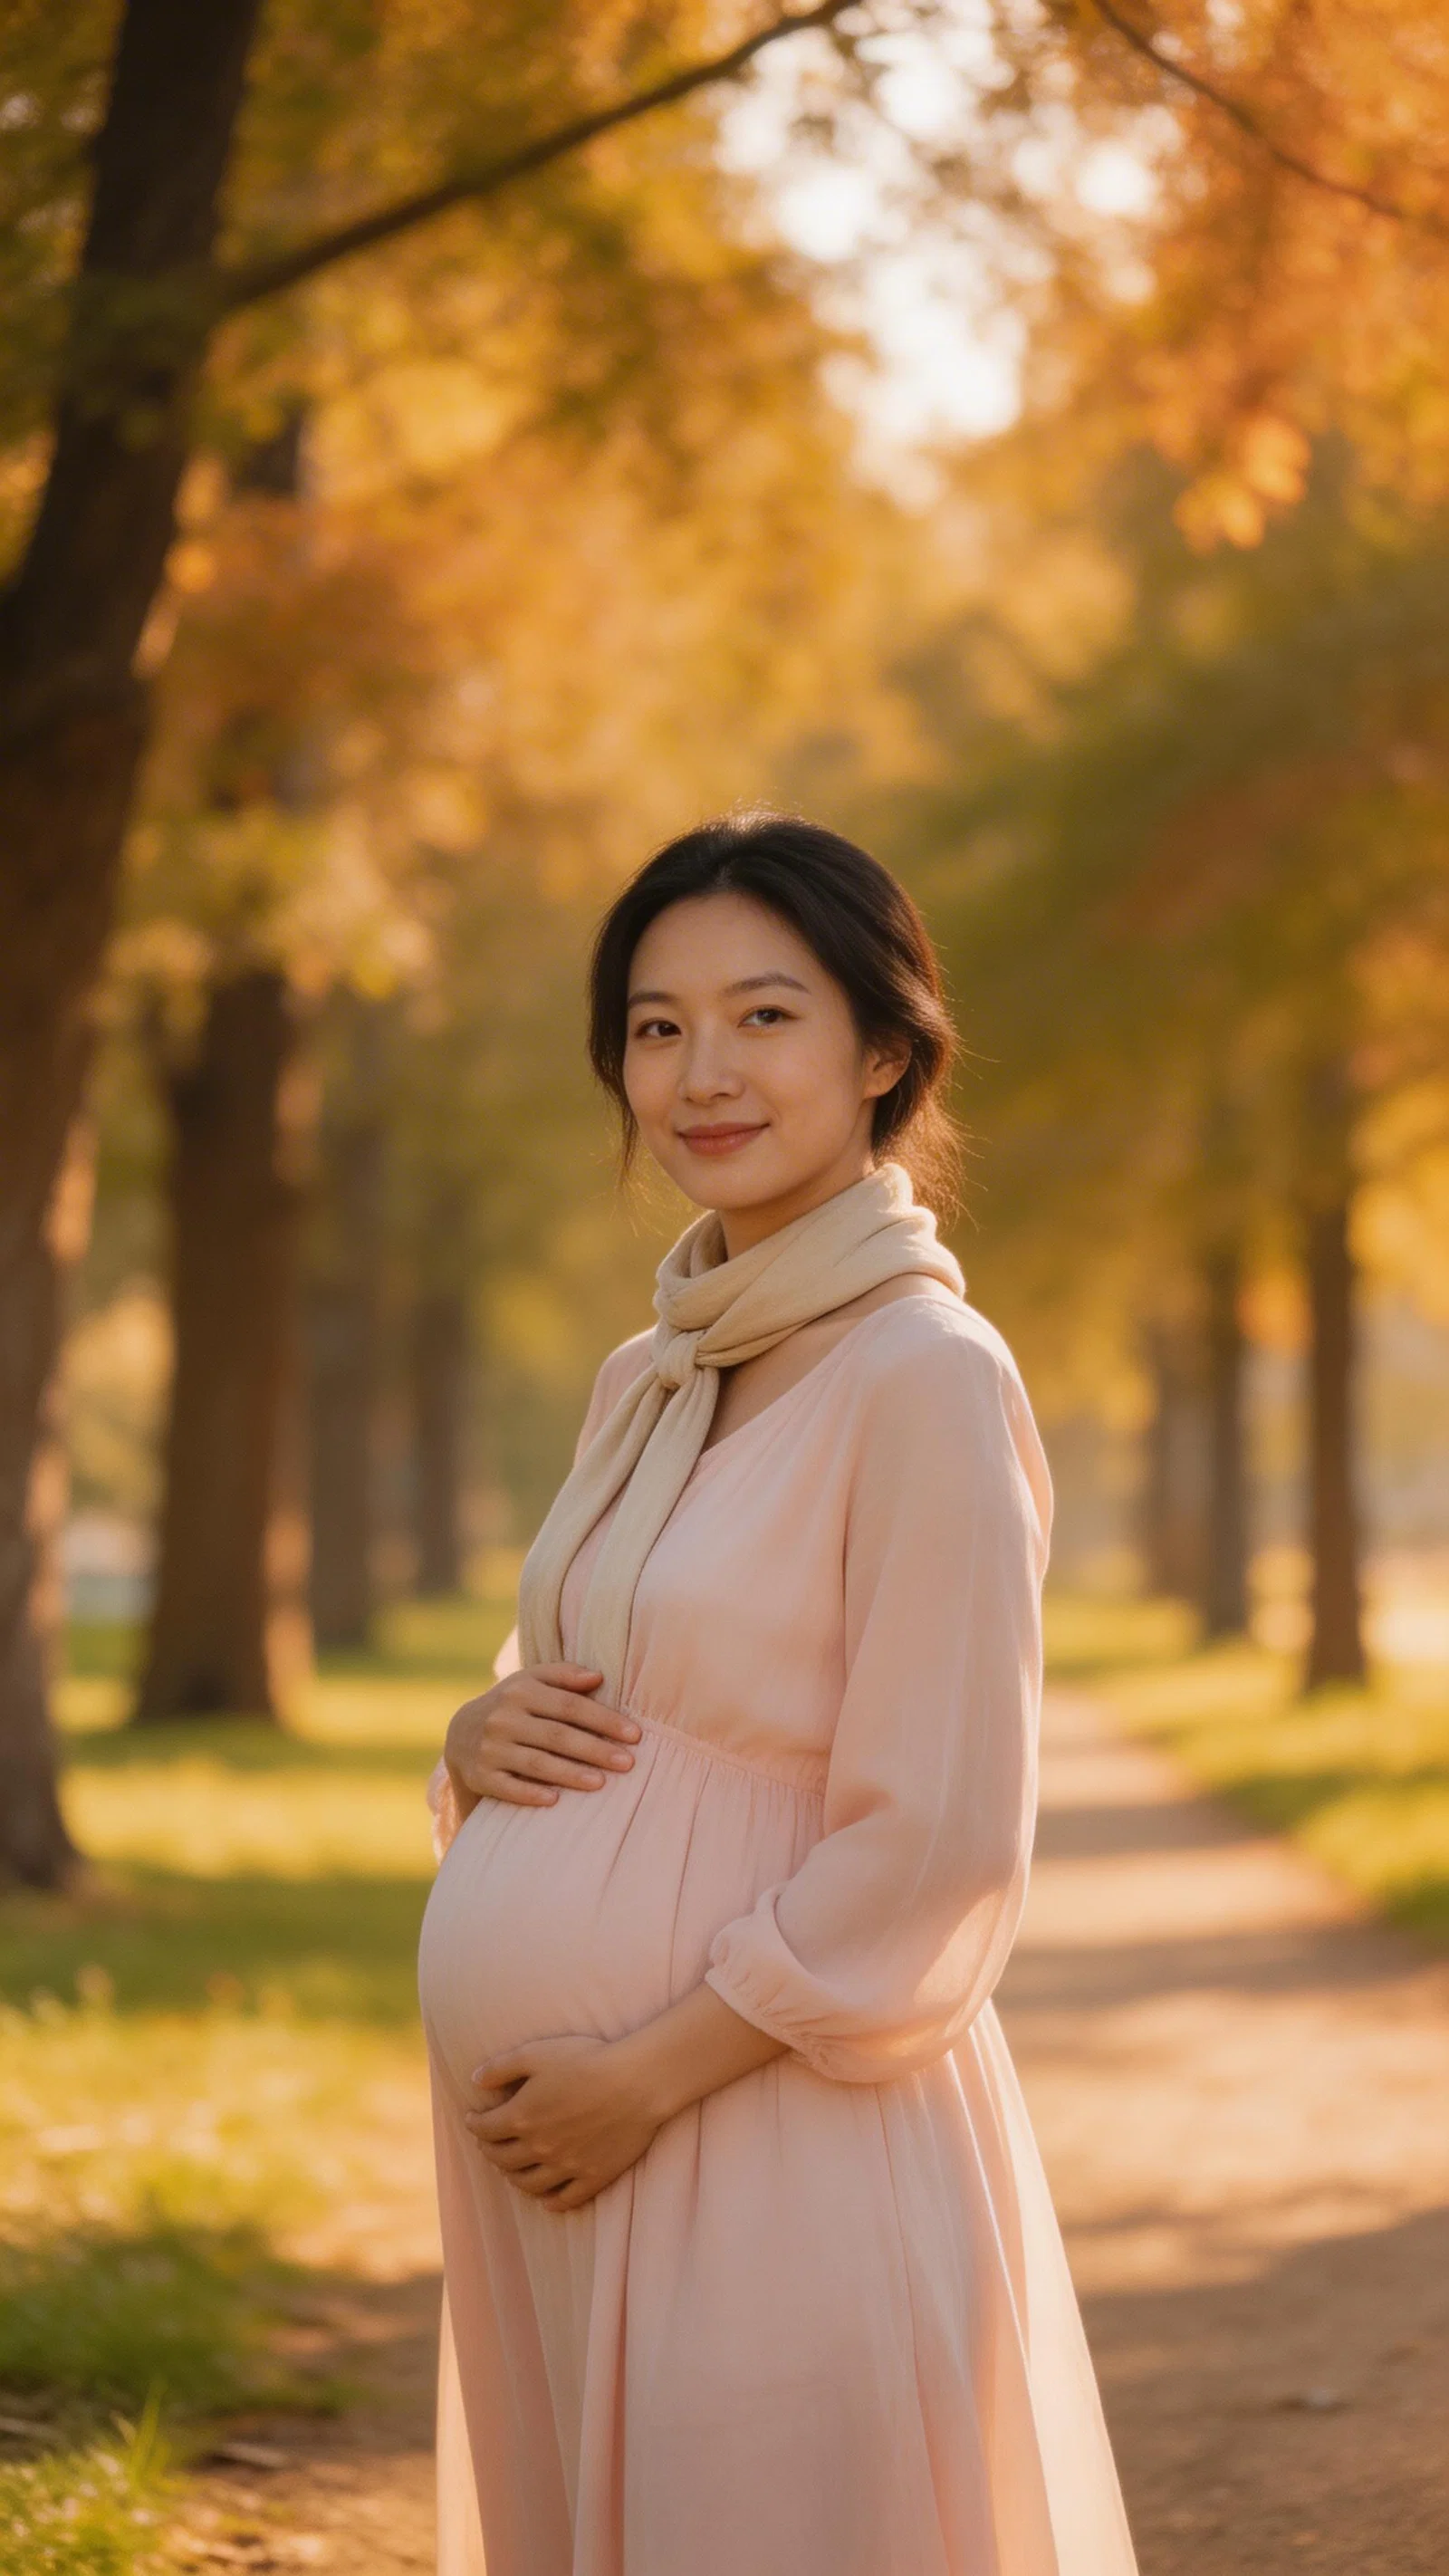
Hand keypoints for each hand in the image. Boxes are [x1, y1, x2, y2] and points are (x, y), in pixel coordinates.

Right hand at [444, 1663, 640, 1810]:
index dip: (604, 1720)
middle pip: (557, 1735)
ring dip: (570, 1773)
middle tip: (628, 1763)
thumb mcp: (531, 1681)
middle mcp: (503, 1718)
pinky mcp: (480, 1775)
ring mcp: (490, 1748)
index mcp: (521, 1691)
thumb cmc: (513, 1705)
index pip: (570, 1706)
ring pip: (535, 1762)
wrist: (461, 1733)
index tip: (635, 1735)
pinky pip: (507, 1787)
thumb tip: (598, 1677)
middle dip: (595, 1750)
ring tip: (601, 1783)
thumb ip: (564, 1675)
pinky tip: (555, 1800)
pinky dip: (530, 1793)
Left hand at [465, 2035, 663, 2210]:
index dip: (474, 2124)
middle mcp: (539, 2148)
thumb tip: (474, 2080)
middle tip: (489, 2144)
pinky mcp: (593, 2177)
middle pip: (503, 2160)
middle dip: (490, 2152)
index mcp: (521, 2118)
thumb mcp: (537, 2053)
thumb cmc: (587, 2060)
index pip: (485, 2130)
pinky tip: (546, 2198)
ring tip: (511, 2170)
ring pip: (529, 2184)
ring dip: (514, 2178)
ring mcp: (566, 2167)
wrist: (636, 2082)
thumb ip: (501, 2068)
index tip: (472, 2119)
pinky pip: (565, 2199)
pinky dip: (550, 2202)